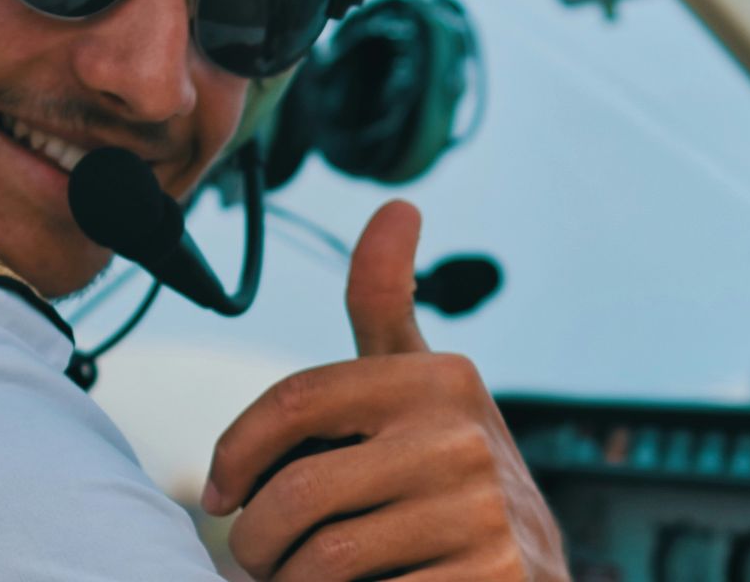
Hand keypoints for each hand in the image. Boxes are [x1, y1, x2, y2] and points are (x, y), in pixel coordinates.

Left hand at [202, 200, 568, 580]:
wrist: (530, 577)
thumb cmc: (445, 477)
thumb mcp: (422, 386)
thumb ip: (389, 303)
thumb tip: (399, 205)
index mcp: (439, 378)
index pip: (295, 400)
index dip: (235, 450)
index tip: (219, 493)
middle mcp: (467, 438)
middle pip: (298, 493)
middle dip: (256, 541)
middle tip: (258, 560)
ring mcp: (484, 515)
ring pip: (324, 560)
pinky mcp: (495, 580)